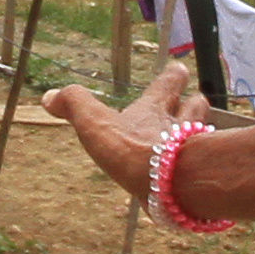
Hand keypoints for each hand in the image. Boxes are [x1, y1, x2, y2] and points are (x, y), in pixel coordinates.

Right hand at [43, 69, 209, 205]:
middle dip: (194, 102)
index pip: (167, 83)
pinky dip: (201, 165)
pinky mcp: (201, 176)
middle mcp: (180, 125)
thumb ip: (76, 106)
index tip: (177, 69)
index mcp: (155, 109)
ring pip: (204, 133)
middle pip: (196, 106)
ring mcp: (195, 150)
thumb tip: (50, 96)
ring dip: (201, 131)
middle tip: (194, 99)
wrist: (172, 185)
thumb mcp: (96, 124)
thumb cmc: (134, 150)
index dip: (172, 75)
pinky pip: (204, 166)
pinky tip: (194, 176)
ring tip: (197, 136)